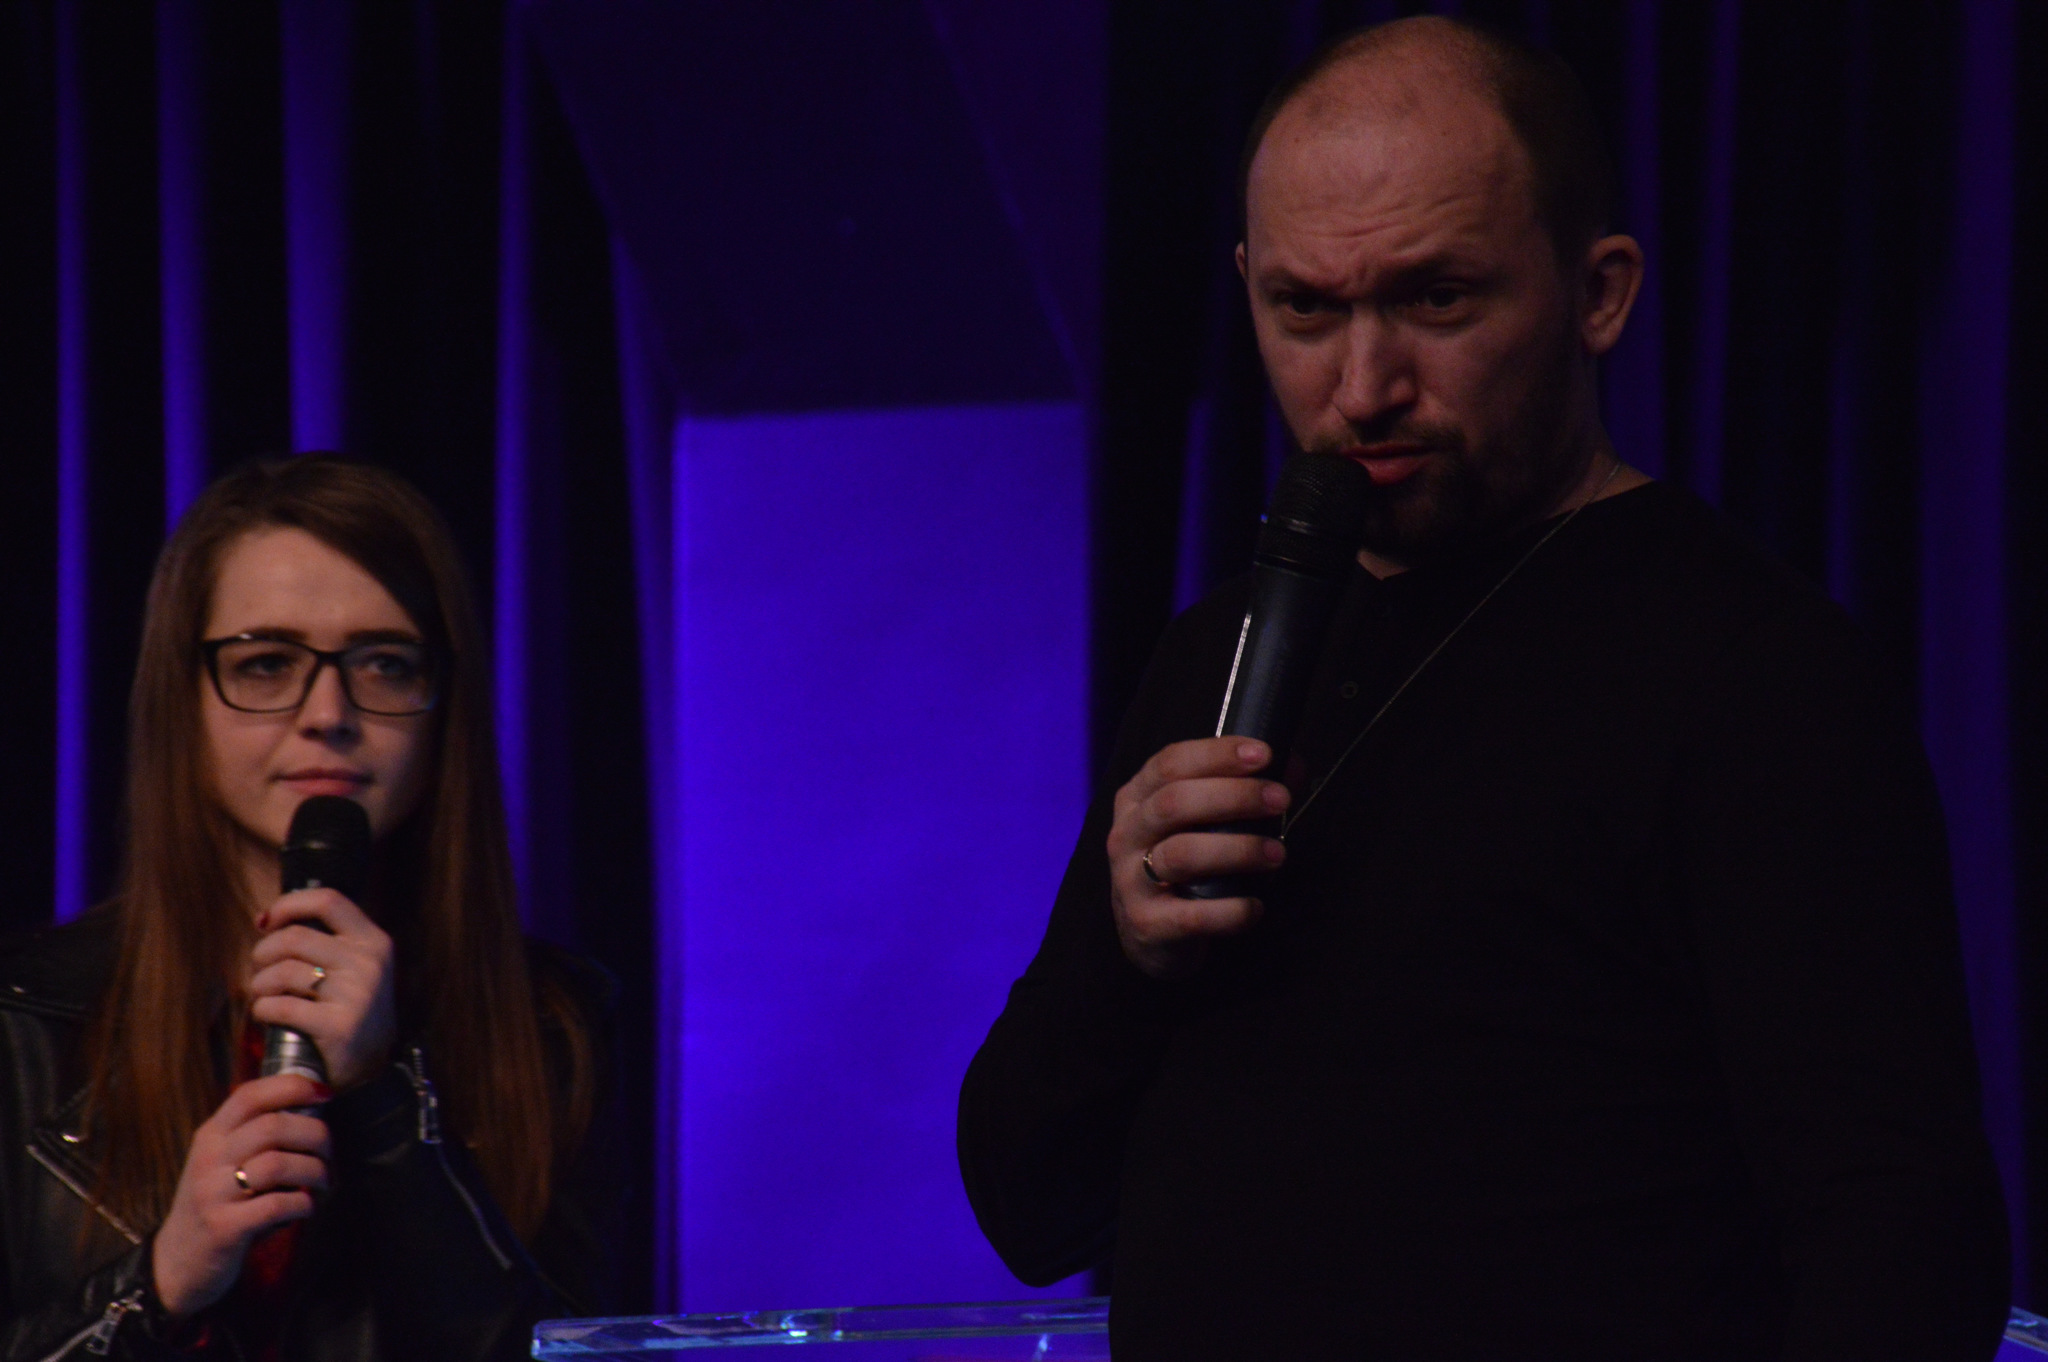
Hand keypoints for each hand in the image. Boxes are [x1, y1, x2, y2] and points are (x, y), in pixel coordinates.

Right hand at [151, 1074, 330, 1317]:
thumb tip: (314, 1107)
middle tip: (329, 1153)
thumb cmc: (217, 1204)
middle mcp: (208, 1159)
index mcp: (212, 1135)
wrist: (176, 1263)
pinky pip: (276, 1205)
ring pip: (278, 1164)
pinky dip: (303, 1204)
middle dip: (316, 1135)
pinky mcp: (223, 1228)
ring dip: (314, 1171)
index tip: (327, 1093)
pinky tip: (305, 1208)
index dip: (294, 1087)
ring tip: (322, 1182)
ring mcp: (212, 1194)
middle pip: (273, 1126)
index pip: (251, 1094)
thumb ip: (255, 1134)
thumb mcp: (223, 1161)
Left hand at [248, 888, 397, 1091]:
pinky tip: (267, 1015)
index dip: (289, 904)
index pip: (328, 900)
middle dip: (263, 952)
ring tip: (263, 995)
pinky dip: (262, 1010)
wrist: (369, 1068)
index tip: (267, 922)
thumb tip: (266, 919)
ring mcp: (357, 994)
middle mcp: (368, 963)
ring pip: (283, 971)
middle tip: (260, 969)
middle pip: (294, 937)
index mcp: (373, 941)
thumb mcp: (352, 967)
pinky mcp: (338, 1026)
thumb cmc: (347, 1009)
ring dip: (259, 984)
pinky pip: (281, 1006)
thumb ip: (322, 940)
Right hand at [1107, 737, 1287, 979]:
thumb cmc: (1183, 863)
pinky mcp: (1146, 924)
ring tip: (1277, 854)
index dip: (1217, 754)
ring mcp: (1130, 881)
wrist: (1149, 933)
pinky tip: (1255, 906)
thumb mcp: (1199, 821)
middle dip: (1234, 796)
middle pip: (1174, 802)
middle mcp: (1127, 834)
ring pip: (1182, 854)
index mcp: (1136, 798)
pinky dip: (1230, 910)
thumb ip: (1240, 789)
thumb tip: (1293, 766)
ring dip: (1238, 850)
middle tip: (1280, 800)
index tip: (1264, 754)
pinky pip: (1192, 915)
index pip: (1170, 763)